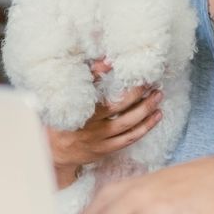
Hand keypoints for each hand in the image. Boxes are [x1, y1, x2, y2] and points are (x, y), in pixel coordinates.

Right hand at [45, 59, 162, 187]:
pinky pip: (129, 138)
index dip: (110, 78)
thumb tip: (107, 62)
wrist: (55, 152)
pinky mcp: (106, 149)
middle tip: (151, 81)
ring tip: (158, 96)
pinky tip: (156, 116)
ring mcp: (100, 139)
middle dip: (138, 93)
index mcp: (79, 110)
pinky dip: (145, 127)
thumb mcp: (66, 99)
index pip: (96, 90)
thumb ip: (86, 79)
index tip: (129, 69)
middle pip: (119, 107)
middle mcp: (90, 125)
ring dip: (146, 109)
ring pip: (128, 124)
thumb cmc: (61, 121)